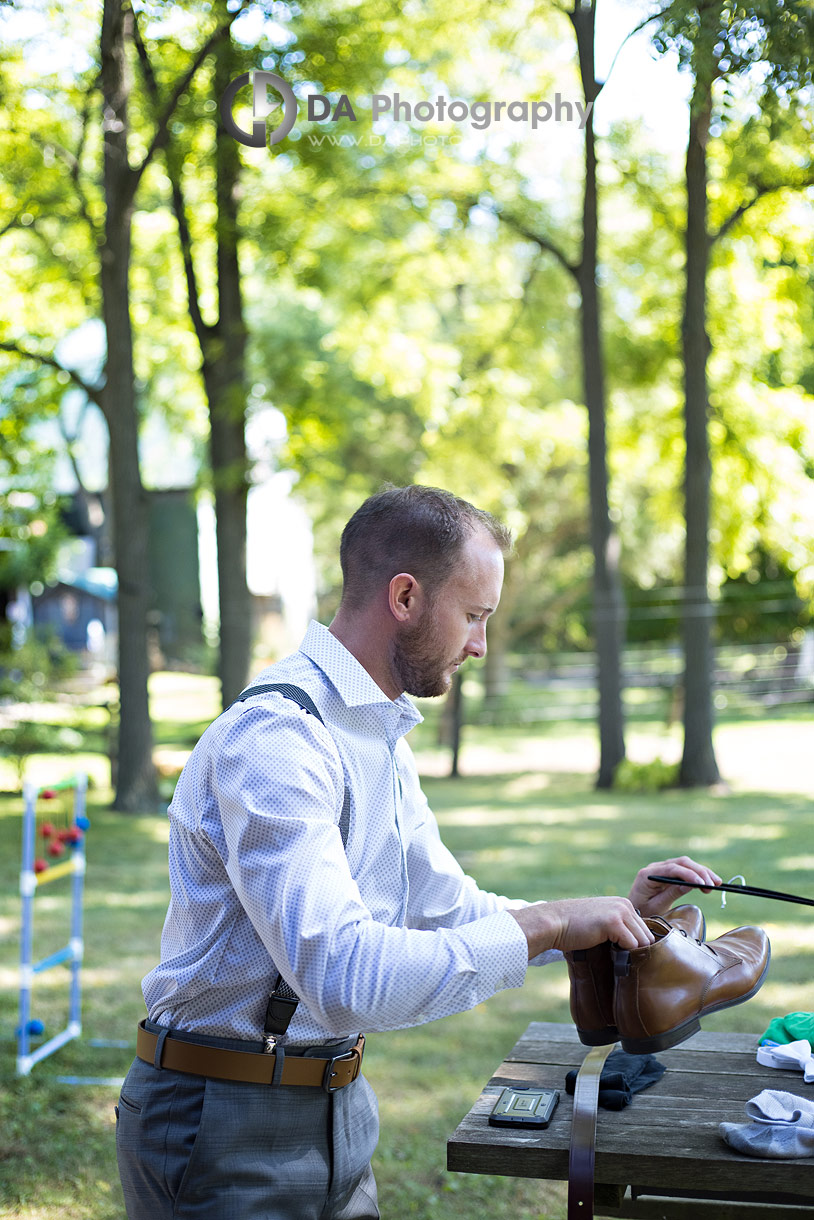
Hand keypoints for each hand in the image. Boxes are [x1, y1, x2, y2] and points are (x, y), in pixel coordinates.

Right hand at [508, 896, 654, 959]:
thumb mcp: (601, 921)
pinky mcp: (613, 923)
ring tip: (614, 955)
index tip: (624, 953)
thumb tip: (636, 949)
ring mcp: (620, 912)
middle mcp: (624, 905)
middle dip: (636, 950)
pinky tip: (609, 952)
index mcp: (622, 903)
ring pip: (642, 942)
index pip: (644, 929)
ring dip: (630, 952)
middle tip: (620, 958)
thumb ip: (618, 927)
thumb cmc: (574, 926)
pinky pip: (632, 945)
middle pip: (647, 936)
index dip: (637, 944)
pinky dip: (623, 953)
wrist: (554, 922)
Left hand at [628, 856, 721, 918]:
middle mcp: (655, 868)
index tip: (703, 884)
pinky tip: (708, 882)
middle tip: (715, 883)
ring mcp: (661, 868)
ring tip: (717, 883)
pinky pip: (684, 870)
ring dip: (702, 872)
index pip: (672, 869)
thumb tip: (690, 885)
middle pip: (681, 863)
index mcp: (648, 875)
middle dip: (700, 871)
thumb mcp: (656, 907)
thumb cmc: (642, 912)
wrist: (633, 912)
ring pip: (685, 864)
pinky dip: (697, 875)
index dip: (689, 875)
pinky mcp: (668, 873)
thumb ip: (671, 894)